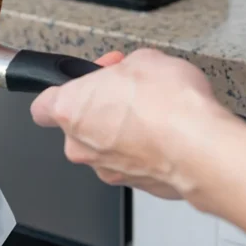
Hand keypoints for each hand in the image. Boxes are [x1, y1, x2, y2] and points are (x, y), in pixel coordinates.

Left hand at [30, 49, 231, 199]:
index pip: (43, 105)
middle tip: (129, 91)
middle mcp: (81, 146)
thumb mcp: (144, 60)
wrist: (202, 148)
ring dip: (125, 130)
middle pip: (80, 125)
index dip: (64, 91)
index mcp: (69, 110)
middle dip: (104, 106)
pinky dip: (146, 150)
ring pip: (106, 146)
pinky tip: (168, 134)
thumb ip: (125, 69)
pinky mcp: (134, 185)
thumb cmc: (168, 106)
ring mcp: (106, 169)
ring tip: (156, 112)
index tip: (85, 83)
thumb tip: (131, 72)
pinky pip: (132, 162)